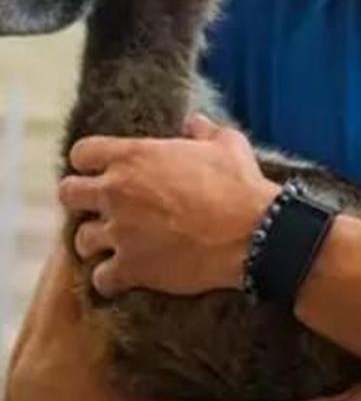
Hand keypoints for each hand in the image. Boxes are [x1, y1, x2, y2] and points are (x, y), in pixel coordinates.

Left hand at [58, 113, 279, 297]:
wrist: (252, 231)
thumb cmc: (238, 183)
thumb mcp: (226, 143)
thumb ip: (203, 130)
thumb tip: (194, 122)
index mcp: (134, 156)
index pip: (82, 153)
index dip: (90, 162)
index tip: (103, 170)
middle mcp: (116, 192)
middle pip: (68, 194)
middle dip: (82, 200)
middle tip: (104, 208)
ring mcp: (120, 232)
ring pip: (81, 240)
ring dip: (97, 241)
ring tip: (116, 244)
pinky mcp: (131, 268)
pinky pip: (101, 278)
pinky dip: (111, 278)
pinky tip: (126, 275)